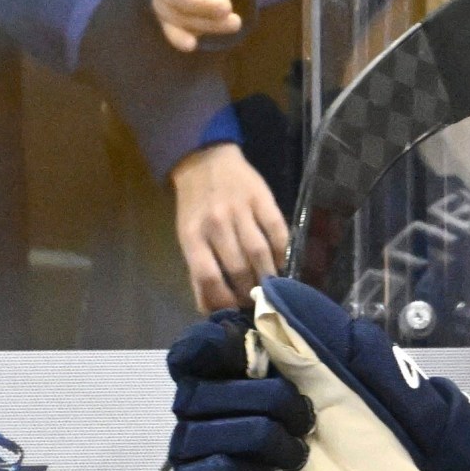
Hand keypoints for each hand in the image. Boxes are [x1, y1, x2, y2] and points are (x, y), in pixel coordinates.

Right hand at [149, 0, 247, 51]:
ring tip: (235, 23)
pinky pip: (172, 31)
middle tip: (227, 8)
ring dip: (205, 22)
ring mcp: (161, 2)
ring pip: (177, 16)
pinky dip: (181, 38)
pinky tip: (191, 45)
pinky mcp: (168, 21)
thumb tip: (220, 10)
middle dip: (201, 5)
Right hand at [166, 278, 469, 470]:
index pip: (193, 350)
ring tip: (297, 458)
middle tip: (305, 419)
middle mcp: (219, 418)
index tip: (244, 350)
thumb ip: (314, 324)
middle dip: (255, 400)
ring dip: (254, 441)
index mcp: (247, 377)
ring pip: (192, 440)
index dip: (209, 345)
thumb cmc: (383, 433)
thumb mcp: (359, 364)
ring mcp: (211, 467)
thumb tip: (269, 291)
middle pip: (193, 394)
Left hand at [171, 141, 287, 312]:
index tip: (235, 309)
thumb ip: (198, 273)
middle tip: (256, 300)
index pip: (209, 278)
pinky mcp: (262, 198)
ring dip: (268, 275)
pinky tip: (280, 261)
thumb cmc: (195, 206)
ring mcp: (240, 209)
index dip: (224, 300)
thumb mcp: (188, 237)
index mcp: (192, 236)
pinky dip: (281, 251)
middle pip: (238, 269)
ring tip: (271, 286)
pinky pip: (277, 231)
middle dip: (249, 292)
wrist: (205, 161)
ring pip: (259, 253)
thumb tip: (211, 309)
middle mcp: (215, 223)